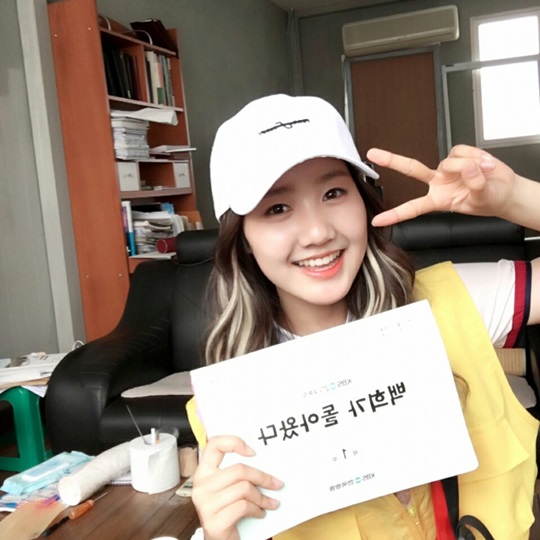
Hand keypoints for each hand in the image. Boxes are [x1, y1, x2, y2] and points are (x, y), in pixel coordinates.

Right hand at [191, 435, 282, 539]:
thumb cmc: (226, 511)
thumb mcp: (227, 488)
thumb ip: (235, 474)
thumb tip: (264, 461)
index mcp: (203, 472)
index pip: (214, 444)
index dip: (234, 442)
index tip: (253, 451)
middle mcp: (201, 485)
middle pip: (239, 470)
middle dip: (263, 477)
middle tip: (276, 484)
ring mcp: (205, 504)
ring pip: (244, 488)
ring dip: (262, 497)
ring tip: (269, 503)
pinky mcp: (214, 521)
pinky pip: (243, 507)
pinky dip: (257, 510)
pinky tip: (260, 513)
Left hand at [366, 144, 517, 225]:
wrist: (505, 190)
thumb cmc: (490, 200)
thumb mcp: (482, 199)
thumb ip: (475, 185)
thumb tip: (469, 168)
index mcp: (438, 200)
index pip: (412, 208)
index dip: (395, 214)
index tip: (377, 221)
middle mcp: (438, 183)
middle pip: (412, 169)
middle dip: (392, 160)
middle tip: (373, 154)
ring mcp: (447, 168)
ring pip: (450, 160)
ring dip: (470, 165)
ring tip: (486, 172)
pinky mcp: (458, 155)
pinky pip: (463, 151)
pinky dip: (477, 156)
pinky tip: (486, 163)